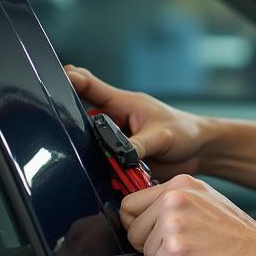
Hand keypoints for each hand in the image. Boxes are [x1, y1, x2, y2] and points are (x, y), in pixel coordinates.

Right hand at [64, 65, 207, 178]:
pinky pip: (100, 166)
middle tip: (56, 128)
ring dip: (83, 152)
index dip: (71, 80)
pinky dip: (96, 171)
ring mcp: (113, 141)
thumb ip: (139, 145)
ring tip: (74, 156)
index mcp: (122, 104)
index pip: (89, 86)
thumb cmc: (184, 132)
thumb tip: (121, 156)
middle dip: (68, 123)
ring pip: (87, 144)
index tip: (56, 78)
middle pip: (79, 117)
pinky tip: (90, 177)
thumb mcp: (162, 136)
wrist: (199, 152)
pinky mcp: (117, 160)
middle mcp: (112, 121)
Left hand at [121, 175, 255, 255]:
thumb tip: (138, 218)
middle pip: (132, 231)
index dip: (143, 227)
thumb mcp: (207, 208)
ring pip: (143, 254)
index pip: (130, 205)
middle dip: (154, 247)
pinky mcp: (176, 249)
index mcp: (183, 184)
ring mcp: (174, 222)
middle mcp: (176, 197)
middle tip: (189, 248)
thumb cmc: (241, 243)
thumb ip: (175, 206)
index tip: (164, 235)